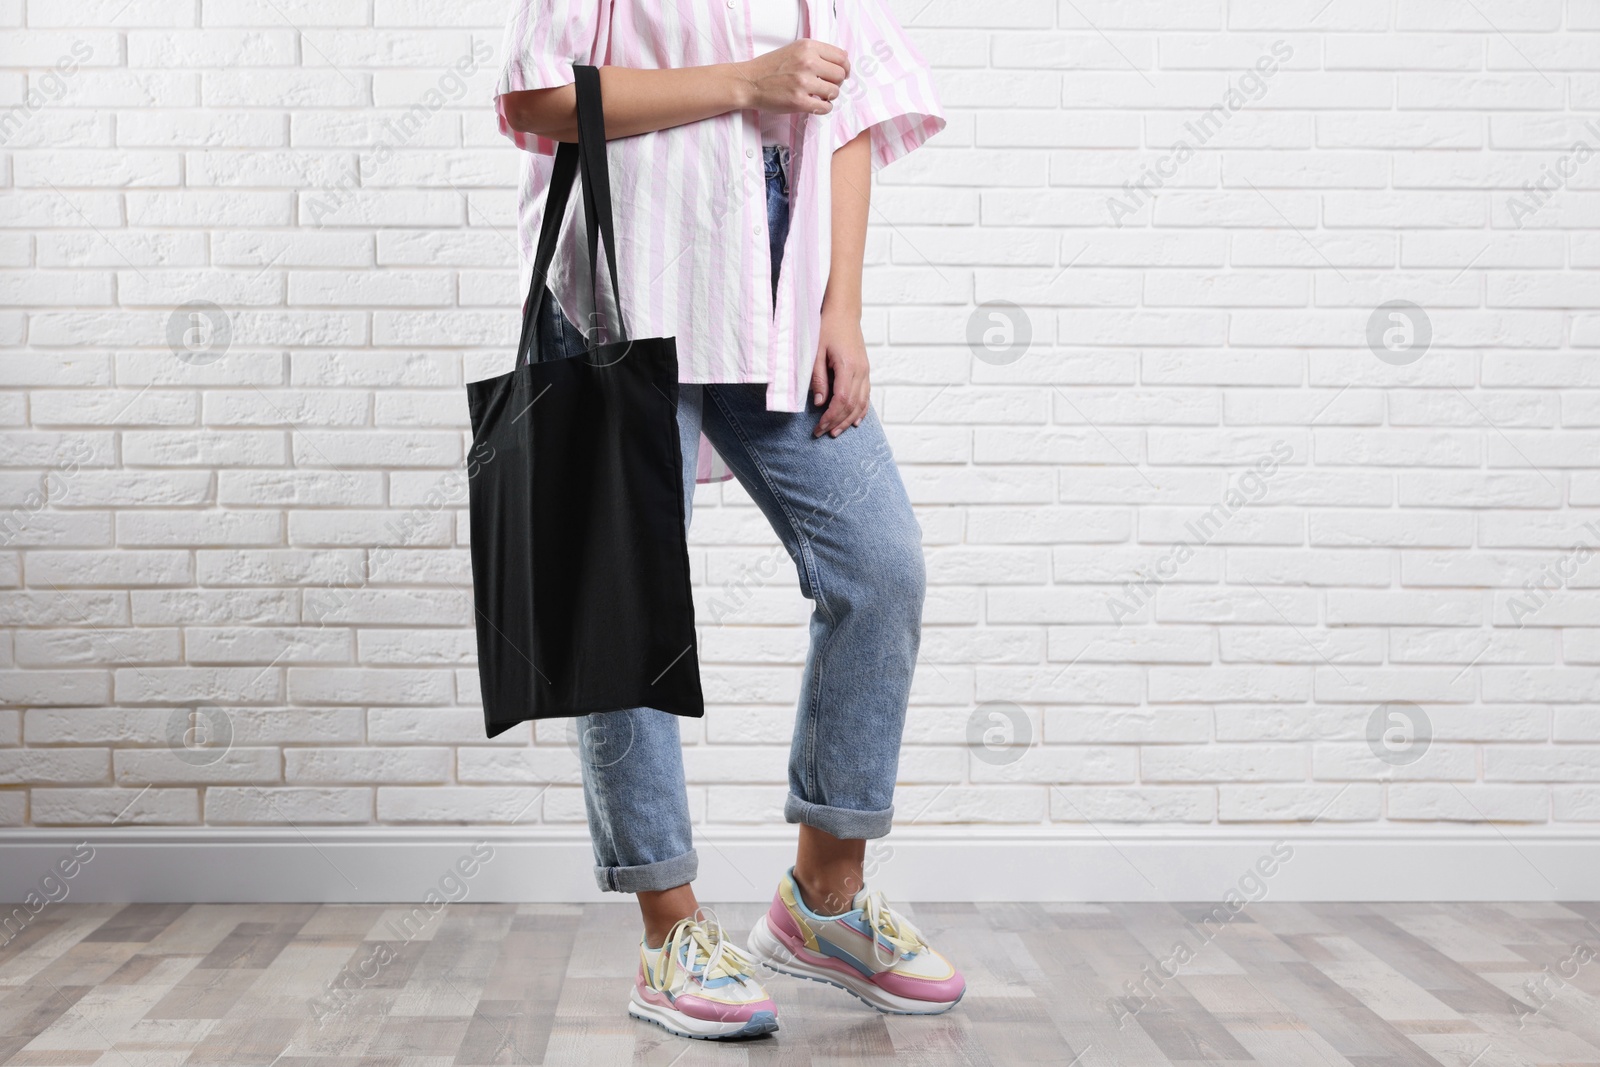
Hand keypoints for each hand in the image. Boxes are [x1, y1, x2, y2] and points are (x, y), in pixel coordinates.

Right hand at [735, 39, 849, 115]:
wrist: (749, 82)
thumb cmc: (770, 67)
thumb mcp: (794, 49)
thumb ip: (815, 53)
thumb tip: (841, 62)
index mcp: (807, 47)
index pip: (841, 57)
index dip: (844, 68)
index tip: (840, 74)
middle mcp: (807, 62)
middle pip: (840, 75)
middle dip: (836, 83)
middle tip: (826, 86)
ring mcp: (803, 82)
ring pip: (834, 92)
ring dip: (829, 96)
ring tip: (818, 95)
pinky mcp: (799, 101)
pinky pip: (825, 107)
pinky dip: (823, 108)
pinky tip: (815, 104)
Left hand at [811, 303, 868, 437]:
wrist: (843, 312)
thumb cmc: (827, 327)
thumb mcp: (816, 352)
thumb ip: (818, 378)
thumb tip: (819, 403)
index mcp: (848, 367)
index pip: (841, 401)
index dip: (830, 417)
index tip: (818, 427)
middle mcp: (861, 371)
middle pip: (852, 406)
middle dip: (837, 422)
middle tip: (823, 433)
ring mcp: (865, 371)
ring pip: (861, 403)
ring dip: (849, 420)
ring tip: (837, 431)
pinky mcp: (865, 370)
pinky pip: (866, 395)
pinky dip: (861, 410)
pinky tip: (855, 421)